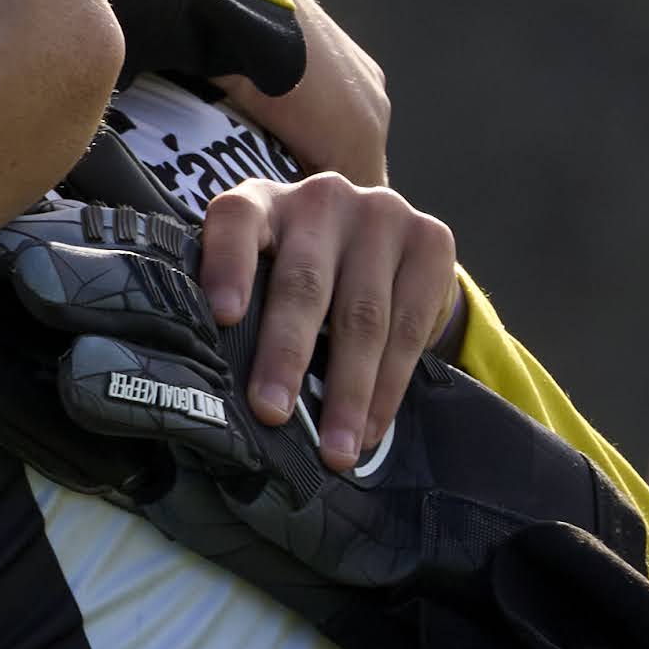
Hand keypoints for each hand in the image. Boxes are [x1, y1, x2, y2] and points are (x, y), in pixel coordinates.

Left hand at [196, 172, 463, 469]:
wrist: (381, 244)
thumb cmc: (299, 274)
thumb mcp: (263, 275)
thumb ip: (243, 313)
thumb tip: (217, 401)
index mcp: (262, 203)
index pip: (236, 221)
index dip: (227, 266)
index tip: (221, 315)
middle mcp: (321, 199)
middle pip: (303, 284)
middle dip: (286, 357)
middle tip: (272, 414)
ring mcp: (381, 214)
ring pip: (363, 315)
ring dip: (348, 392)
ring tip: (335, 449)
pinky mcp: (431, 239)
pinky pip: (409, 326)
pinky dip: (388, 387)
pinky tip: (372, 427)